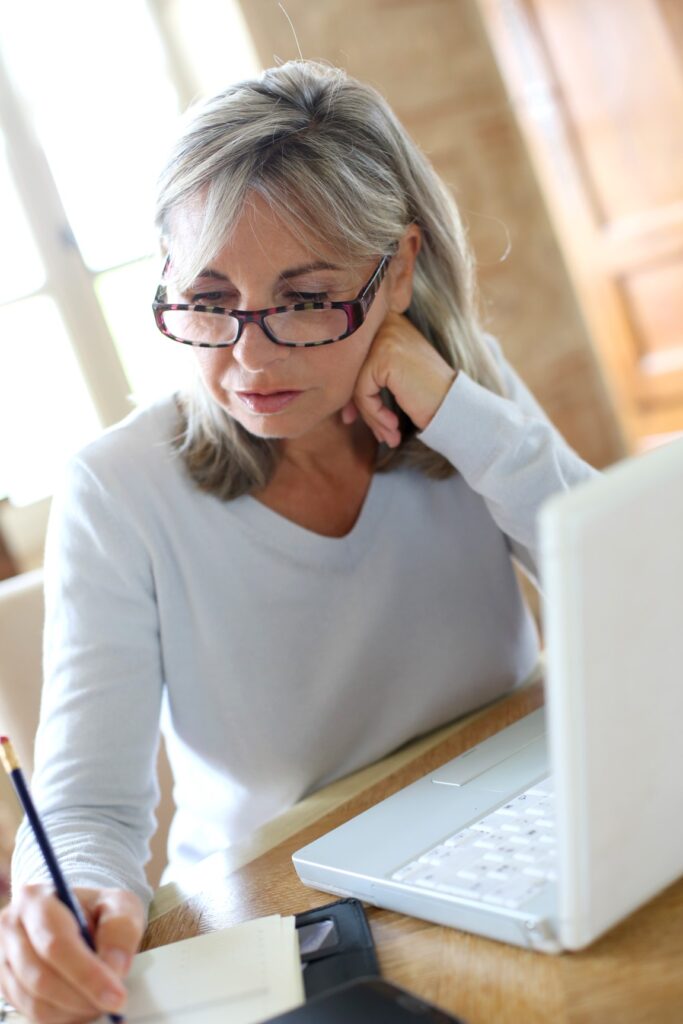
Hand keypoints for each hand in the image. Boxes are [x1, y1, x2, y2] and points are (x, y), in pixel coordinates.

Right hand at [0, 884, 143, 1022]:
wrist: (78, 916)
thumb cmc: (98, 910)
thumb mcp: (120, 905)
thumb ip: (121, 930)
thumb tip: (114, 969)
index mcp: (35, 900)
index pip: (57, 944)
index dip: (87, 974)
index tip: (116, 996)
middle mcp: (11, 928)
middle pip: (41, 977)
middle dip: (82, 997)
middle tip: (114, 1003)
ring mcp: (4, 959)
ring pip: (35, 1001)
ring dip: (73, 1010)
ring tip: (100, 1001)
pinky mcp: (6, 986)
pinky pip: (32, 1013)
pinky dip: (62, 1016)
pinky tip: (83, 1004)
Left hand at [341, 312, 456, 446]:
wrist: (457, 408)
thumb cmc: (427, 396)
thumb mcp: (391, 380)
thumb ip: (364, 376)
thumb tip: (331, 391)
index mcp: (386, 323)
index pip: (353, 359)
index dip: (351, 392)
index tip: (354, 418)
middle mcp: (385, 323)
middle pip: (351, 371)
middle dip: (358, 407)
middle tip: (376, 432)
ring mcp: (385, 337)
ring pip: (355, 384)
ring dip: (370, 416)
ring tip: (388, 434)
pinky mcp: (385, 357)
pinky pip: (363, 392)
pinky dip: (375, 415)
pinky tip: (394, 428)